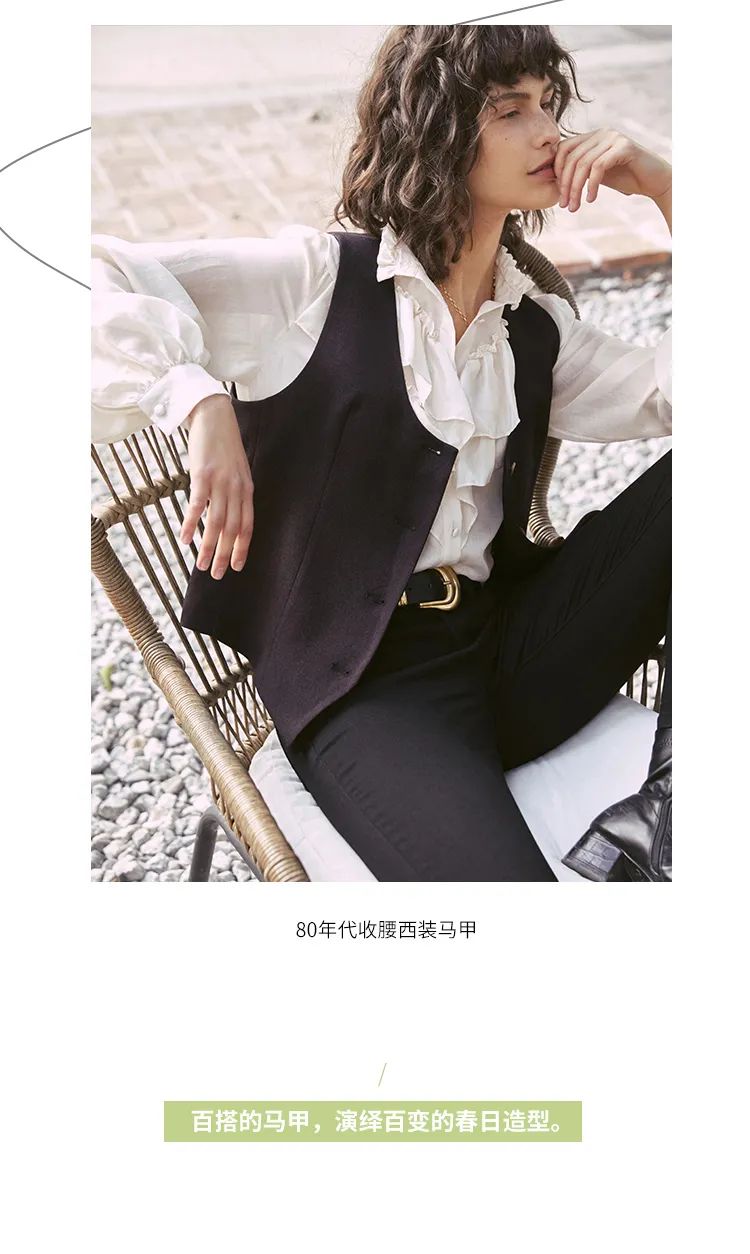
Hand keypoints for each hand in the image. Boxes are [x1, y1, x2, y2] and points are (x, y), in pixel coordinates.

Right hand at [179, 394, 253, 579]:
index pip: (247, 525)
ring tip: (202, 565)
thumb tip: (227, 514)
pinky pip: (198, 505)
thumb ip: (234, 492)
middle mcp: (236, 488)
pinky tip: (186, 539)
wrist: (214, 415)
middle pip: (232, 529)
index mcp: (247, 489)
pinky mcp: (203, 475)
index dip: (242, 547)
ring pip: (216, 522)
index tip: (237, 566)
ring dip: (209, 547)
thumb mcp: (236, 469)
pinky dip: (192, 524)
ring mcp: (220, 482)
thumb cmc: (223, 444)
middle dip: (225, 554)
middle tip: (218, 574)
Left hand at [554, 128, 671, 210]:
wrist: (655, 181)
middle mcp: (602, 133)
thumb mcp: (596, 175)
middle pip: (572, 157)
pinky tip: (591, 199)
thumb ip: (579, 172)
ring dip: (576, 189)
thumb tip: (550, 177)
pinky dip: (591, 185)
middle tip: (565, 205)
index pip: (564, 148)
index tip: (559, 194)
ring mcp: (614, 138)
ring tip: (575, 207)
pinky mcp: (625, 147)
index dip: (557, 171)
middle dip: (565, 184)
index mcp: (593, 137)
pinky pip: (599, 166)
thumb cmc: (626, 178)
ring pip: (583, 163)